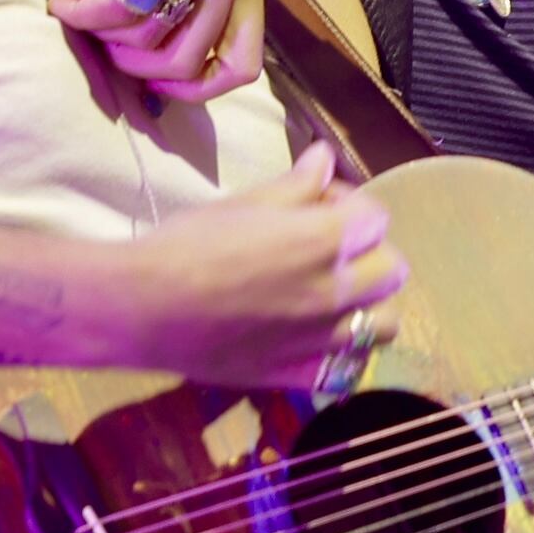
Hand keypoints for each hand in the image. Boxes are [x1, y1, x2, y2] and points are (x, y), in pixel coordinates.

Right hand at [42, 0, 267, 102]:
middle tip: (103, 44)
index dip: (197, 89)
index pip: (244, 65)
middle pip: (190, 64)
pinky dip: (84, 15)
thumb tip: (163, 71)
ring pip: (151, 42)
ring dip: (103, 37)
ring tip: (80, 6)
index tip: (151, 82)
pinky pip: (121, 12)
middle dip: (137, 68)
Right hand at [114, 142, 408, 387]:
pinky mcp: (299, 375)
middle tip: (328, 249)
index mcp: (327, 239)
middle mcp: (336, 291)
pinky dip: (345, 356)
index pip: (377, 217)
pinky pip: (350, 371)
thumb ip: (296, 185)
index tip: (319, 205)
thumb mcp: (245, 203)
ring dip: (368, 306)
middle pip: (391, 269)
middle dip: (367, 252)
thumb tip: (324, 157)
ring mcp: (322, 339)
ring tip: (332, 296)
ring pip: (384, 324)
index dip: (349, 206)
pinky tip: (319, 340)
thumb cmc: (188, 244)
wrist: (142, 308)